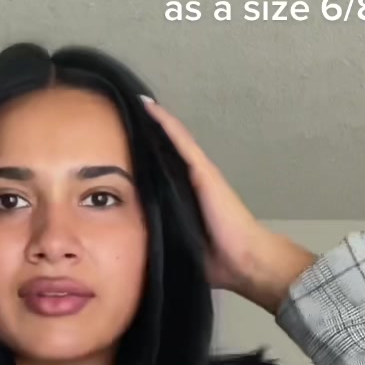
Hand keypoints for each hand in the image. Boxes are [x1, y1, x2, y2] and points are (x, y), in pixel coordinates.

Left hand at [141, 99, 316, 312]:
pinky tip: (150, 108)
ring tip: (133, 103)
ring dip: (154, 123)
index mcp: (184, 199)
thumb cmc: (217, 261)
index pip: (160, 172)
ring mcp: (199, 173)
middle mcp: (191, 181)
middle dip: (146, 135)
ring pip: (172, 142)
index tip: (120, 143)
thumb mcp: (179, 245)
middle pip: (164, 153)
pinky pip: (181, 142)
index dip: (143, 156)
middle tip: (120, 116)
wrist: (245, 261)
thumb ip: (161, 236)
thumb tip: (134, 246)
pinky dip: (166, 125)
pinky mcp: (203, 171)